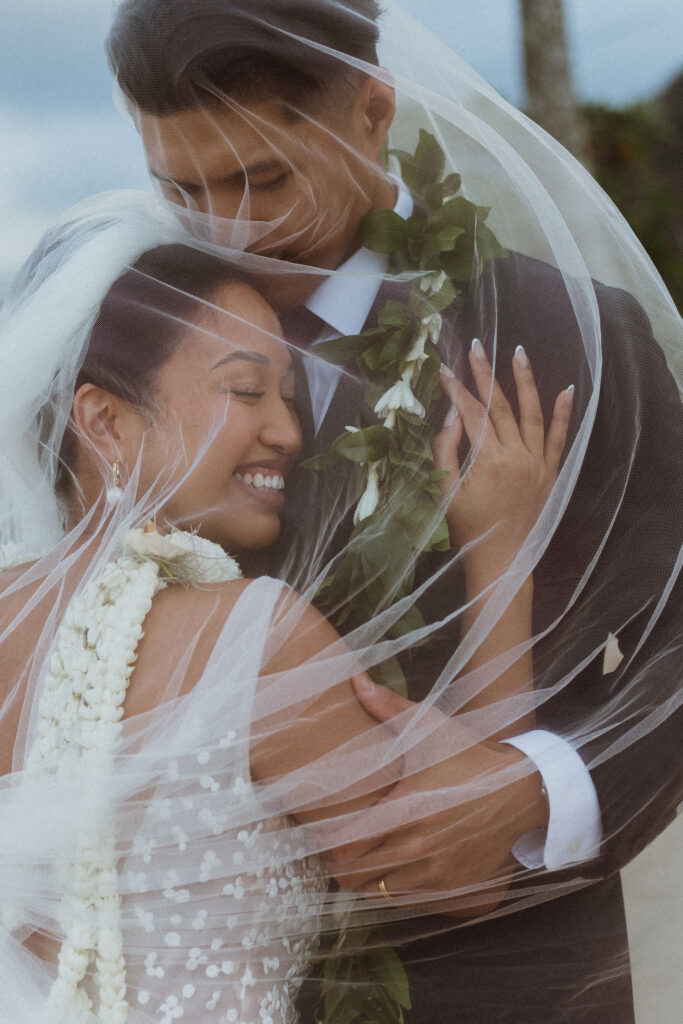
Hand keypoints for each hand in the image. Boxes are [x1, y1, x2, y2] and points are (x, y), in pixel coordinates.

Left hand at [322, 675, 547, 915]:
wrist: (522, 792)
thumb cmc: (469, 756)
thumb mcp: (430, 727)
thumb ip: (386, 706)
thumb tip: (354, 678)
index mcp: (405, 810)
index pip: (345, 847)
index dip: (327, 843)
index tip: (324, 830)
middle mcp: (418, 847)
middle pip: (355, 877)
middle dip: (341, 865)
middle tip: (339, 846)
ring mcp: (437, 872)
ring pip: (379, 893)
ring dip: (367, 878)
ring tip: (364, 856)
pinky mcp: (452, 888)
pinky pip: (408, 902)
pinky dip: (395, 889)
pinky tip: (395, 865)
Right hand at [433, 341, 572, 579]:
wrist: (501, 558)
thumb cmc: (467, 527)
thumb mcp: (444, 491)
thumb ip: (445, 451)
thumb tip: (450, 417)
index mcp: (489, 461)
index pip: (471, 414)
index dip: (457, 390)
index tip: (445, 371)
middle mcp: (518, 456)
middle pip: (500, 406)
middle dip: (486, 374)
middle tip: (477, 346)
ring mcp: (538, 463)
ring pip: (532, 413)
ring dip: (525, 381)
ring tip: (517, 352)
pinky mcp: (550, 473)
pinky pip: (559, 438)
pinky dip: (564, 413)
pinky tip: (567, 389)